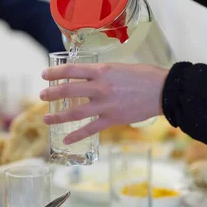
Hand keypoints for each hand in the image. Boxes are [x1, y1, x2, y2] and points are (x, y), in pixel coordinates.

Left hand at [40, 63, 167, 144]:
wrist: (164, 91)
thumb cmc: (145, 75)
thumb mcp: (120, 66)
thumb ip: (103, 72)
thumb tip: (88, 76)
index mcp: (102, 70)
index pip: (71, 70)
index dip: (55, 73)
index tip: (44, 75)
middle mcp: (100, 87)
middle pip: (68, 90)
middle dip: (51, 93)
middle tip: (41, 95)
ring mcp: (105, 105)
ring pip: (75, 112)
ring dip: (58, 116)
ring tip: (46, 119)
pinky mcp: (112, 119)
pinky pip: (90, 129)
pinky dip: (77, 135)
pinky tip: (66, 139)